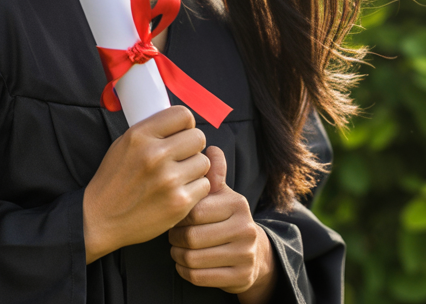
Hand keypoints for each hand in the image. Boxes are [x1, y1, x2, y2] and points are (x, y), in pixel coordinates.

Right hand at [82, 105, 211, 263]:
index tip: (181, 133)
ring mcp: (169, 180)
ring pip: (204, 162)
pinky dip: (195, 189)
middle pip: (198, 137)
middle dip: (192, 146)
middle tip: (182, 156)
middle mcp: (155, 155)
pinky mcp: (179, 203)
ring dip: (195, 169)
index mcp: (140, 136)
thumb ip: (151, 132)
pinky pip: (204, 186)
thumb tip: (181, 124)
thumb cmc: (113, 181)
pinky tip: (178, 192)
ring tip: (177, 176)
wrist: (100, 219)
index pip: (183, 115)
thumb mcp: (123, 145)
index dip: (186, 124)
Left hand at [167, 147, 276, 302]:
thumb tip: (211, 148)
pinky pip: (198, 276)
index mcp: (237, 204)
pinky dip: (184, 271)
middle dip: (175, 237)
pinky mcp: (240, 277)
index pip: (195, 210)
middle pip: (192, 236)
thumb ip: (214, 174)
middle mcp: (245, 229)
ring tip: (176, 248)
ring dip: (177, 255)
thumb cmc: (226, 219)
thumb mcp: (222, 195)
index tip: (174, 214)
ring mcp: (245, 255)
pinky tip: (183, 263)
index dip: (178, 214)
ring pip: (193, 258)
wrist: (253, 255)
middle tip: (172, 234)